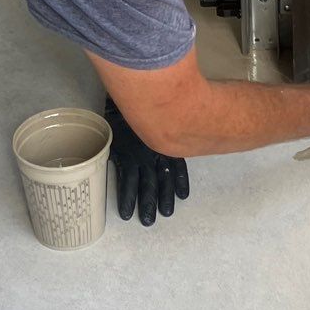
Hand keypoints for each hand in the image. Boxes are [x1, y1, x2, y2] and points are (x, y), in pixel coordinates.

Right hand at [105, 99, 189, 225]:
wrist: (129, 88)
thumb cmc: (142, 98)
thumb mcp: (156, 112)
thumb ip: (159, 123)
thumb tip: (164, 127)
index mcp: (163, 139)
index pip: (175, 164)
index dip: (180, 180)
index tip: (183, 195)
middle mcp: (155, 150)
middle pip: (162, 178)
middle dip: (164, 197)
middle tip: (166, 215)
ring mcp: (141, 155)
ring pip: (147, 185)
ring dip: (148, 203)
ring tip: (148, 220)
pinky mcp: (126, 155)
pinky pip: (126, 181)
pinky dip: (126, 197)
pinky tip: (126, 212)